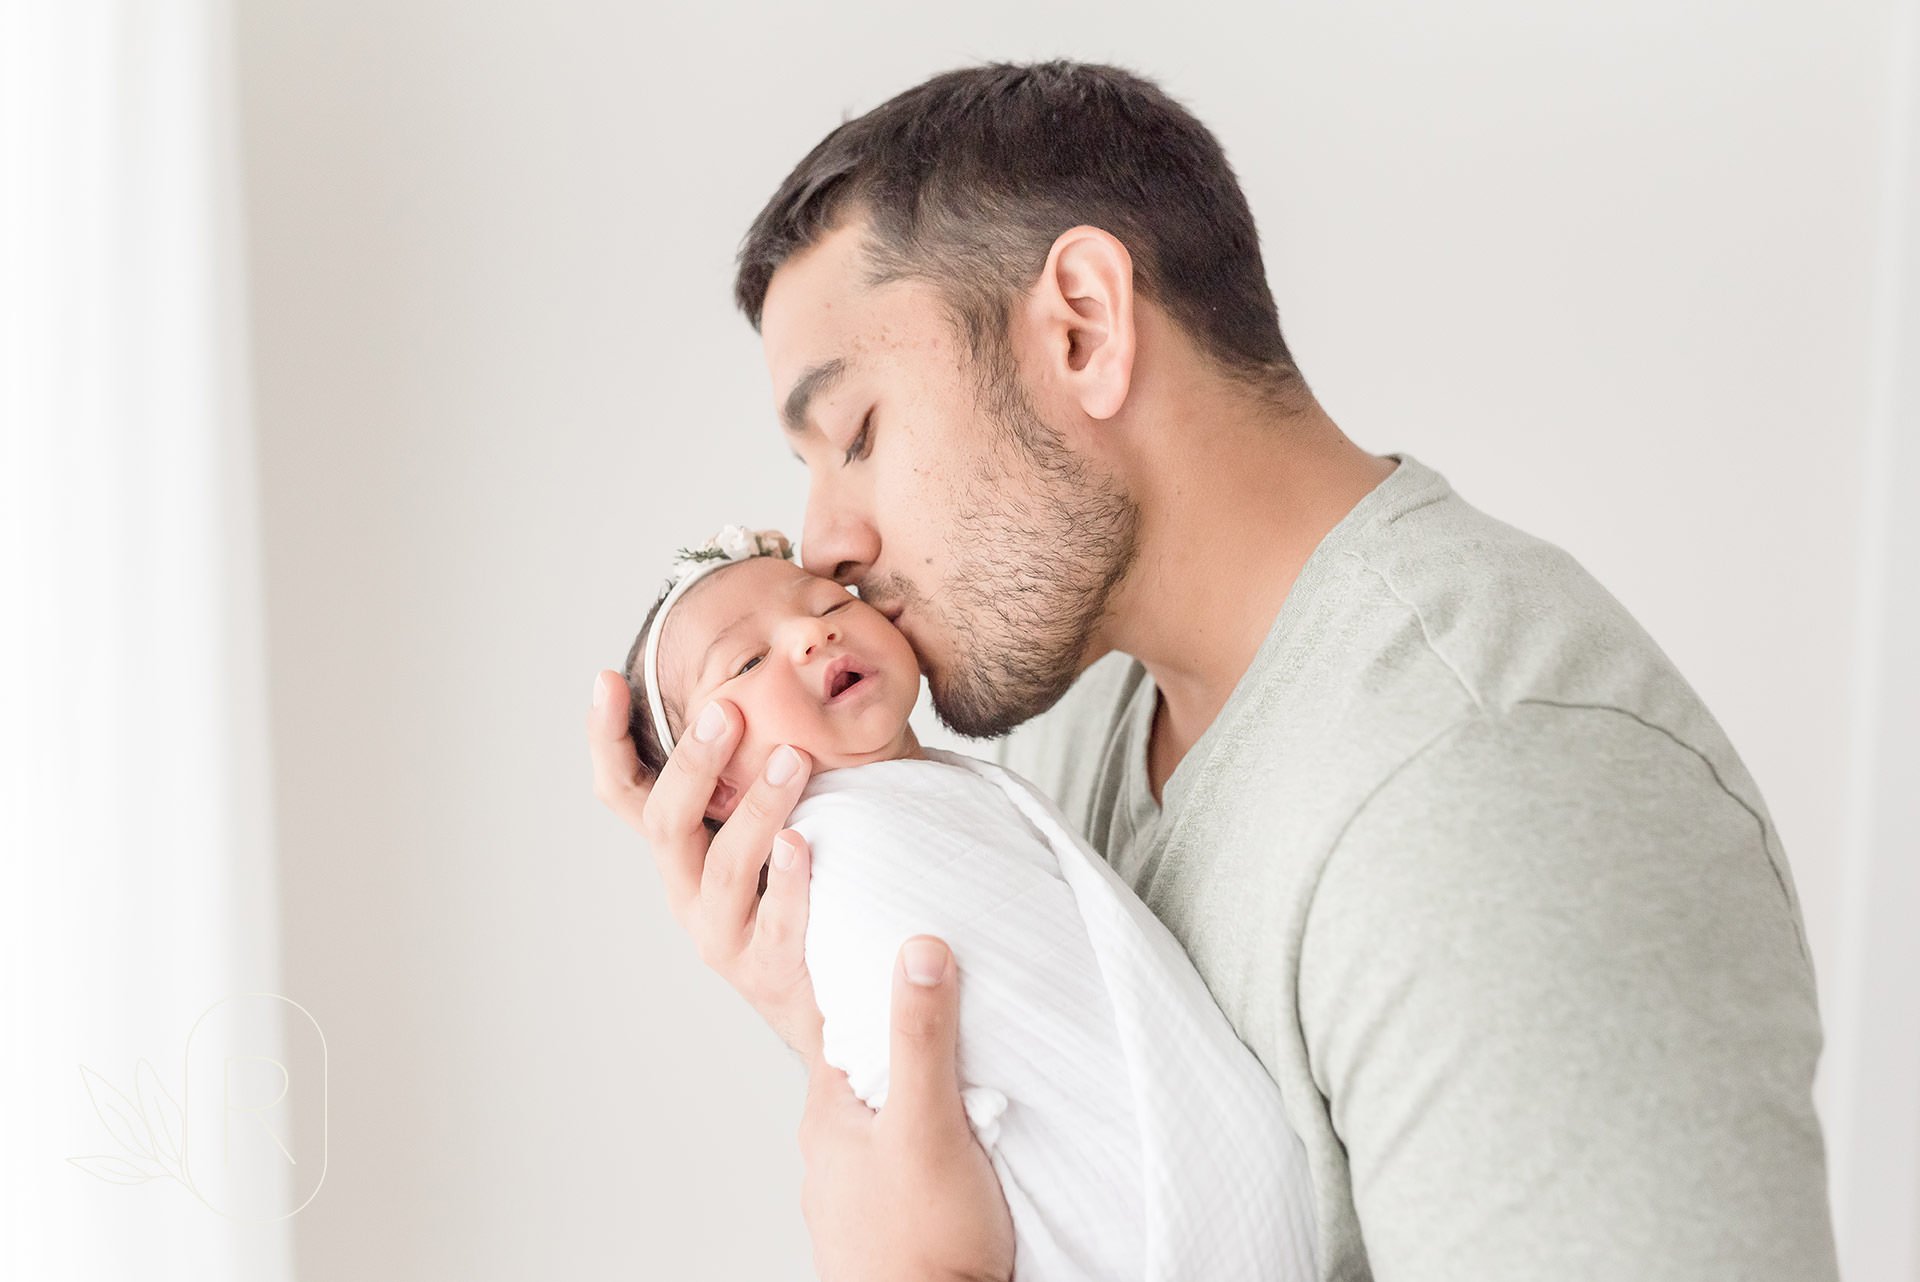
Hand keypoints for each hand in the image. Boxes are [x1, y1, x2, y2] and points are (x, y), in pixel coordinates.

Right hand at [587, 670, 821, 1056]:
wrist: (831, 998)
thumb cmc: (809, 888)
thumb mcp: (775, 822)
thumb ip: (769, 764)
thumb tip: (782, 673)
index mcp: (680, 850)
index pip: (624, 791)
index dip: (607, 739)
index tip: (606, 678)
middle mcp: (686, 889)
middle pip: (667, 822)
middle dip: (692, 763)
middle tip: (725, 709)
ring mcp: (721, 933)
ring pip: (724, 865)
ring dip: (756, 806)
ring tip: (793, 758)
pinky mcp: (766, 969)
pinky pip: (774, 923)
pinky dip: (788, 881)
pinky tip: (803, 845)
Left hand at [799, 937, 1014, 1281]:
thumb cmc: (924, 1246)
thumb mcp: (929, 1125)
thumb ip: (922, 1040)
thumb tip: (917, 952)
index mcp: (827, 1118)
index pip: (843, 1031)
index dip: (878, 996)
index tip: (913, 966)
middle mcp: (831, 1155)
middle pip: (871, 1076)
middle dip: (912, 1053)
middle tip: (961, 1032)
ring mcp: (856, 1195)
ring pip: (889, 1124)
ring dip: (925, 1106)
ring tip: (971, 1095)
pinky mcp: (888, 1225)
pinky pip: (906, 1166)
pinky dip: (931, 1149)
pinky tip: (965, 1154)